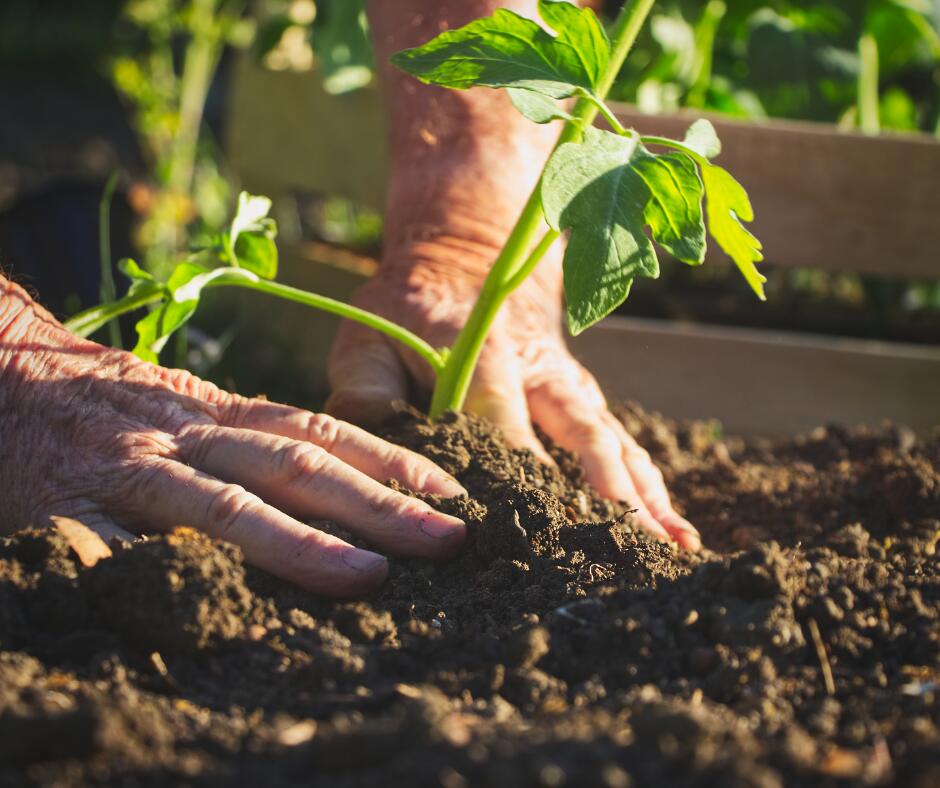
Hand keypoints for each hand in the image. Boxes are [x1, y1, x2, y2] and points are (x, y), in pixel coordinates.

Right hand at [0, 280, 465, 595]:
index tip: (452, 495)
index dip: (391, 463)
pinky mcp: (63, 505)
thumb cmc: (114, 400)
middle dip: (377, 506)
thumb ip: (254, 441)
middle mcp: (189, 435)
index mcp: (221, 413)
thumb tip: (345, 485)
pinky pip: (107, 546)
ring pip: (223, 506)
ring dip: (297, 543)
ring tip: (366, 575)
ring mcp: (131, 469)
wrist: (7, 368)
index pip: (321, 433)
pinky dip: (153, 574)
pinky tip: (204, 608)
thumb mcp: (193, 406)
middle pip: (295, 468)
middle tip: (448, 539)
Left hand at [327, 243, 700, 550]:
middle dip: (608, 494)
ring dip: (645, 496)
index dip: (519, 472)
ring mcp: (571, 387)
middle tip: (631, 549)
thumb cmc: (409, 312)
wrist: (469, 262)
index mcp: (485, 355)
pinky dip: (650, 489)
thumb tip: (375, 457)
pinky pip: (624, 446)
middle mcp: (542, 372)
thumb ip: (365, 394)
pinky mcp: (585, 401)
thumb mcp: (368, 338)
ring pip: (616, 444)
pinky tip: (674, 533)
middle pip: (583, 436)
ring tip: (674, 549)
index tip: (535, 530)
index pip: (504, 421)